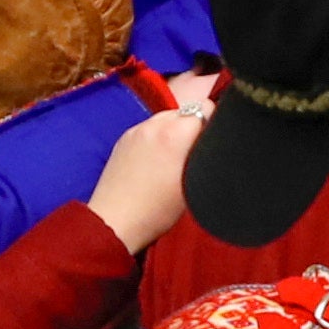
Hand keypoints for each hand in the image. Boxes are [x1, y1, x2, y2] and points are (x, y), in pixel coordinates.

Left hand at [89, 81, 217, 252]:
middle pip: (186, 111)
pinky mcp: (124, 138)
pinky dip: (156, 138)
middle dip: (193, 127)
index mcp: (176, 133)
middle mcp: (155, 124)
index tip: (212, 142)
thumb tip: (213, 139)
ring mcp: (137, 130)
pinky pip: (148, 128)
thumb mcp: (194, 183)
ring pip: (166, 118)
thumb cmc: (156, 210)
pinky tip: (154, 162)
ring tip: (173, 159)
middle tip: (193, 154)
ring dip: (174, 131)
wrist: (115, 221)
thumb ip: (206, 153)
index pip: (206, 107)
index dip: (213, 123)